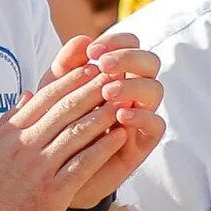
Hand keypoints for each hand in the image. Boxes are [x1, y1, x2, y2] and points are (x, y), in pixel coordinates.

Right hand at [0, 58, 144, 210]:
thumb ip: (7, 122)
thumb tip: (24, 94)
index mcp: (10, 134)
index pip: (44, 97)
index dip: (70, 80)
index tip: (89, 67)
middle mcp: (24, 146)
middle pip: (64, 109)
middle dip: (92, 88)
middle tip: (115, 73)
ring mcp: (38, 169)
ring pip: (76, 133)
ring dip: (103, 114)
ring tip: (124, 100)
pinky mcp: (52, 193)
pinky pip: (83, 165)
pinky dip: (103, 148)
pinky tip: (120, 136)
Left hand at [49, 31, 166, 209]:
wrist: (54, 171)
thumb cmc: (55, 125)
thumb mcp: (54, 92)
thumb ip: (65, 66)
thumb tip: (81, 40)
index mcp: (114, 73)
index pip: (129, 44)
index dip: (116, 41)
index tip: (91, 50)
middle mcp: (132, 91)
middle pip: (149, 62)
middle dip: (129, 58)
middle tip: (103, 64)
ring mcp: (140, 115)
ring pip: (155, 90)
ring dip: (133, 86)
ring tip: (107, 92)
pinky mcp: (141, 142)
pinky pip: (156, 125)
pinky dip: (142, 116)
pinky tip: (120, 115)